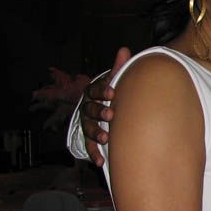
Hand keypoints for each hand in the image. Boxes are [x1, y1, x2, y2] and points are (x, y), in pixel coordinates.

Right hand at [80, 47, 131, 165]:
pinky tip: (100, 161)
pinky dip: (94, 153)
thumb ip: (119, 68)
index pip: (94, 90)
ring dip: (96, 134)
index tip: (112, 93)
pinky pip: (89, 146)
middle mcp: (87, 108)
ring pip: (88, 128)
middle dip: (99, 113)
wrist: (104, 108)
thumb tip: (124, 50)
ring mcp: (87, 124)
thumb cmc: (112, 93)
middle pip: (89, 110)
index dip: (102, 91)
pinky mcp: (89, 139)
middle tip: (111, 115)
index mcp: (93, 92)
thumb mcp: (115, 80)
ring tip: (106, 139)